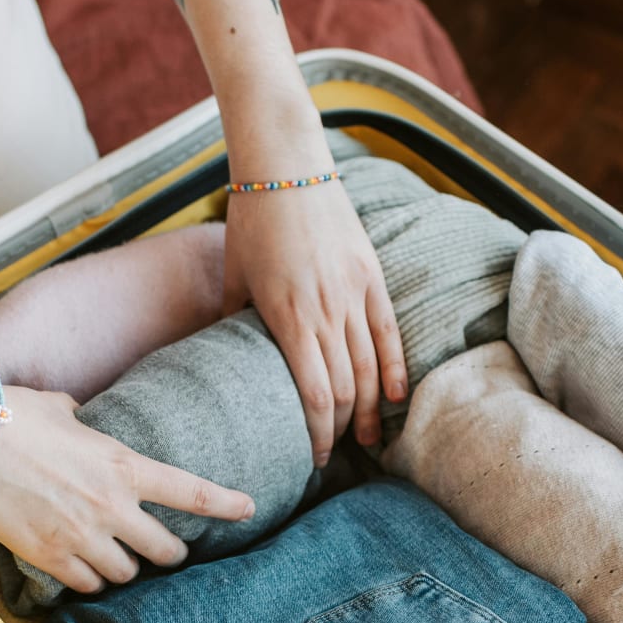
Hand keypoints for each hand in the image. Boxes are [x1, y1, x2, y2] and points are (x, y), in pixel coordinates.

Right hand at [0, 386, 254, 592]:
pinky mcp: (48, 556)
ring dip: (124, 569)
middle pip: (165, 550)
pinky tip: (82, 570)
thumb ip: (84, 423)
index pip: (191, 492)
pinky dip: (89, 580)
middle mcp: (111, 506)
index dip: (226, 504)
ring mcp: (81, 535)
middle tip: (166, 552)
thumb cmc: (12, 413)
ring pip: (126, 574)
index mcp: (123, 465)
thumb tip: (80, 417)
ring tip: (114, 559)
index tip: (248, 508)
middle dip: (170, 553)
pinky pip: (86, 585)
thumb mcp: (63, 411)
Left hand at [224, 180, 406, 461]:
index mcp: (287, 317)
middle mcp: (325, 310)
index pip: (314, 395)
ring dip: (371, 408)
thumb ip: (232, 319)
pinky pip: (389, 331)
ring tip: (369, 438)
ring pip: (371, 366)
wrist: (287, 166)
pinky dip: (396, 368)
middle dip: (343, 429)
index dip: (319, 433)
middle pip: (346, 389)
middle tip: (339, 453)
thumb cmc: (252, 219)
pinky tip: (397, 397)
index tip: (315, 457)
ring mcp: (353, 292)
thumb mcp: (233, 275)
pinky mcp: (372, 275)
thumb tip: (225, 358)